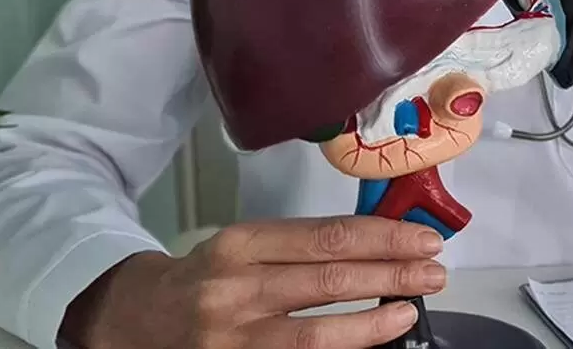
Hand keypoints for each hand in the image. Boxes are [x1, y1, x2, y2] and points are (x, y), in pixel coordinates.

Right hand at [60, 216, 445, 348]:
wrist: (139, 318)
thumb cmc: (204, 276)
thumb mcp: (244, 244)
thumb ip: (302, 244)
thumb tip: (375, 245)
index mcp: (241, 242)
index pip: (327, 236)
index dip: (383, 237)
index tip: (421, 238)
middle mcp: (237, 286)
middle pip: (330, 279)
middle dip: (392, 274)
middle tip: (434, 271)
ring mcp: (236, 336)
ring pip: (319, 330)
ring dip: (376, 318)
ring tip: (412, 308)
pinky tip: (375, 337)